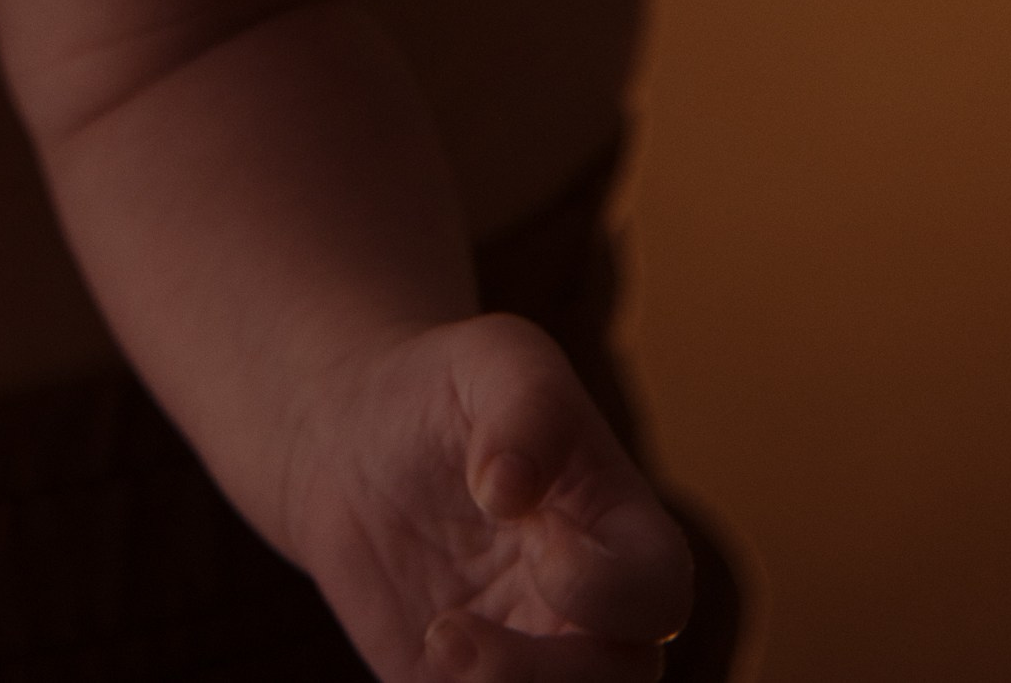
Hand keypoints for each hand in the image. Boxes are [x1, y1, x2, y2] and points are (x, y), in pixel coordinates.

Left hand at [284, 313, 693, 682]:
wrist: (353, 437)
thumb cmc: (445, 389)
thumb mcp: (494, 360)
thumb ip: (525, 410)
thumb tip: (509, 490)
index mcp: (620, 533)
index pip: (656, 594)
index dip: (605, 589)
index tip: (534, 540)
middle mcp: (588, 615)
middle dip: (547, 679)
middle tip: (450, 634)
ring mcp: (529, 661)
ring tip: (434, 642)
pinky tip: (419, 654)